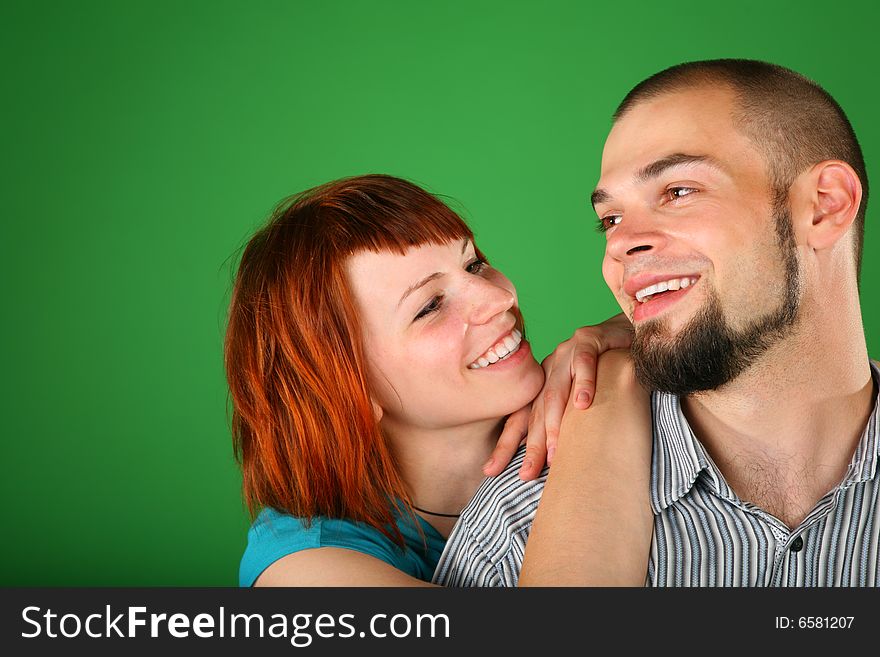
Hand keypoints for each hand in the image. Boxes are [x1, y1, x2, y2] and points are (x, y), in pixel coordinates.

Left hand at [508, 313, 632, 479]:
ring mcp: (567, 352)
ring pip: (555, 391)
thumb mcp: (586, 398)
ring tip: (554, 450)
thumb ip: (570, 423)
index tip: (490, 471)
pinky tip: (582, 404)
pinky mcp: (589, 339)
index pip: (521, 418)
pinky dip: (583, 383)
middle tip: (527, 474)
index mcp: (545, 384)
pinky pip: (584, 363)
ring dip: (555, 422)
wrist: (632, 330)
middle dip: (531, 445)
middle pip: (536, 411)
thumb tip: (556, 464)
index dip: (506, 445)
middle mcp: (550, 368)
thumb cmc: (611, 369)